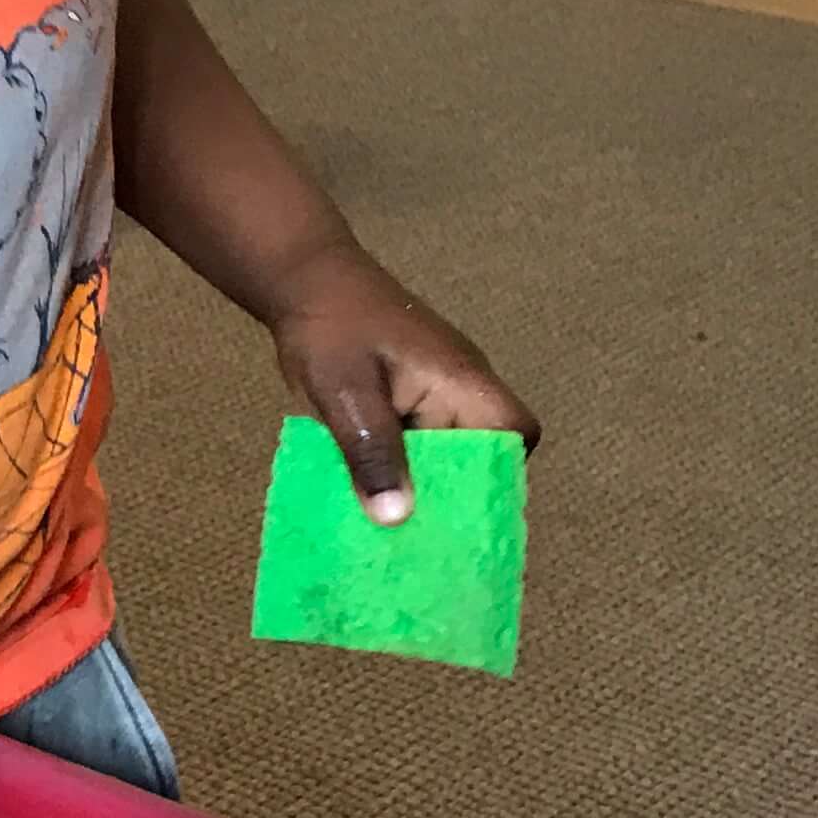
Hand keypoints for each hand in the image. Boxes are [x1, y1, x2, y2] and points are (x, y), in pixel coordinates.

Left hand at [271, 244, 538, 524]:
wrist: (303, 279)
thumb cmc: (329, 330)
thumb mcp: (346, 396)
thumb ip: (371, 452)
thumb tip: (397, 518)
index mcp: (462, 382)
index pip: (515, 433)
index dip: (498, 476)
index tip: (460, 513)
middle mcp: (461, 386)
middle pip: (480, 452)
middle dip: (452, 495)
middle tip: (416, 539)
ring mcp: (436, 389)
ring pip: (446, 450)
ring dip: (421, 484)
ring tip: (391, 529)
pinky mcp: (410, 394)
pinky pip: (419, 440)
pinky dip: (400, 467)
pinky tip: (369, 494)